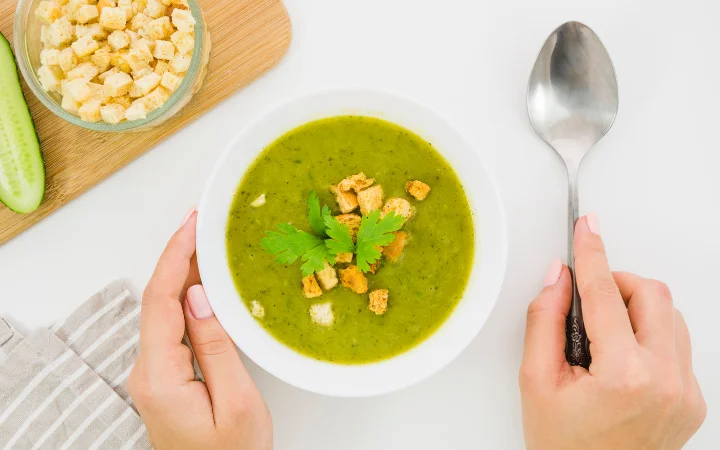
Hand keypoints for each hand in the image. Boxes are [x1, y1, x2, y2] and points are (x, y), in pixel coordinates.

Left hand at [129, 210, 272, 448]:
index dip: (175, 255)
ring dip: (183, 273)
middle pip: (157, 299)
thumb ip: (215, 347)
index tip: (193, 225)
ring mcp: (155, 374)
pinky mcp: (167, 376)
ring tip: (208, 243)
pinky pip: (173, 326)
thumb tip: (199, 295)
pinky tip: (206, 283)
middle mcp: (148, 372)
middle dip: (178, 255)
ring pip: (164, 310)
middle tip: (204, 223)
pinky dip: (188, 297)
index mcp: (159, 376)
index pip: (160, 299)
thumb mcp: (236, 402)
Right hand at [520, 214, 705, 449]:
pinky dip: (648, 336)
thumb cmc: (563, 447)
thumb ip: (545, 321)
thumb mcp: (536, 382)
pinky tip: (622, 358)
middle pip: (652, 294)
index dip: (592, 253)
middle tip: (589, 298)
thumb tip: (559, 279)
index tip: (588, 227)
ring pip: (669, 314)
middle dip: (618, 283)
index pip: (605, 295)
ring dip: (635, 309)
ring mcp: (686, 391)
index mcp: (624, 376)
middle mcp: (666, 380)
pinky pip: (676, 343)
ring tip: (604, 336)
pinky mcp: (694, 399)